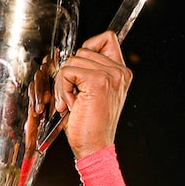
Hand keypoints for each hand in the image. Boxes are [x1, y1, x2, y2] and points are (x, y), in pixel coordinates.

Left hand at [55, 31, 131, 159]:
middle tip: (74, 96)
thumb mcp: (94, 92)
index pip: (107, 38)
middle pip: (83, 49)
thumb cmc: (90, 124)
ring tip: (73, 102)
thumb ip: (92, 70)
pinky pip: (67, 72)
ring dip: (64, 82)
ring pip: (73, 60)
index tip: (80, 68)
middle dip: (70, 72)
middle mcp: (120, 72)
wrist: (95, 147)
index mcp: (122, 72)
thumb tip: (77, 53)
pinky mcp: (97, 81)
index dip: (88, 46)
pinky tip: (72, 105)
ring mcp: (111, 75)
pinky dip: (62, 89)